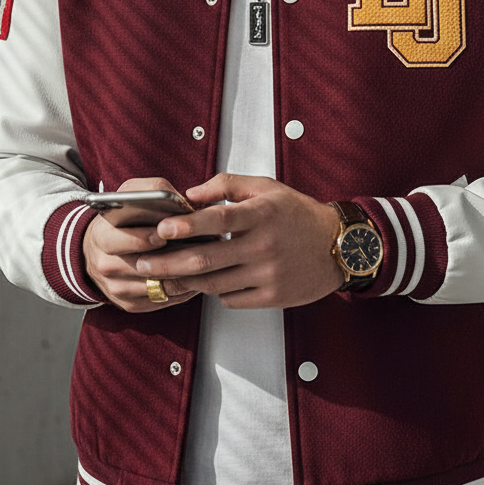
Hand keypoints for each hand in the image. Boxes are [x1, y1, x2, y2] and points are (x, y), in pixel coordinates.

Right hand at [82, 177, 198, 312]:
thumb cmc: (121, 219)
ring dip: (186, 274)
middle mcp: (106, 266)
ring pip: (159, 287)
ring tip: (206, 260)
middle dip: (175, 258)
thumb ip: (153, 190)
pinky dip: (184, 289)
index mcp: (102, 236)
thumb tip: (181, 200)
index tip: (165, 234)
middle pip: (144, 268)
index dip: (144, 238)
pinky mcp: (130, 305)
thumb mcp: (129, 194)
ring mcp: (118, 289)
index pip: (119, 241)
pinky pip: (164, 300)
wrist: (97, 249)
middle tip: (199, 248)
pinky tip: (197, 274)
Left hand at [134, 173, 343, 309]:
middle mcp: (264, 245)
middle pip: (206, 258)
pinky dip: (215, 292)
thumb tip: (189, 196)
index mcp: (262, 214)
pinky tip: (207, 283)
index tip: (161, 229)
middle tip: (143, 264)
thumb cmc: (297, 213)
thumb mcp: (266, 187)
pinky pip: (231, 299)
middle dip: (168, 263)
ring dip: (184, 282)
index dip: (187, 225)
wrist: (340, 246)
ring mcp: (268, 274)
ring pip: (213, 283)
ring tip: (163, 277)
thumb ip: (226, 185)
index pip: (218, 219)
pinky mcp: (273, 297)